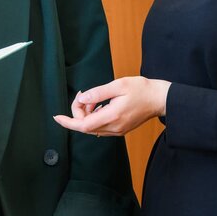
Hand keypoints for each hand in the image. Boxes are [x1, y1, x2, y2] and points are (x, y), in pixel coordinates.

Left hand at [53, 76, 170, 136]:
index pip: (83, 125)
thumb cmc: (142, 90)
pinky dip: (94, 116)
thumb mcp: (119, 85)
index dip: (68, 122)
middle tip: (84, 94)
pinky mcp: (119, 129)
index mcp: (112, 116)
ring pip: (92, 127)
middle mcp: (114, 127)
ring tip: (94, 98)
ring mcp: (117, 130)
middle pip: (85, 126)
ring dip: (87, 113)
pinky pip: (100, 127)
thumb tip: (82, 98)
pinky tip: (100, 105)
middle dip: (79, 111)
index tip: (57, 117)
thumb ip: (98, 92)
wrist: (159, 99)